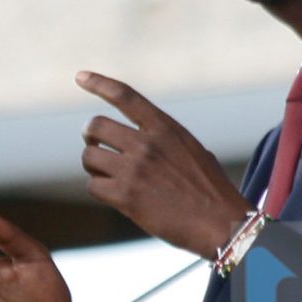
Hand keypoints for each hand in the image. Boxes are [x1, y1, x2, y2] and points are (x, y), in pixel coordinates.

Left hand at [76, 72, 247, 255]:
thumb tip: (138, 139)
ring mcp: (135, 170)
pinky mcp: (126, 196)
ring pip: (89, 157)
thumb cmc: (211, 191)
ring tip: (108, 176)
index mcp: (166, 128)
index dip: (99, 83)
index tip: (80, 76)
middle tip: (96, 147)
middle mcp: (147, 144)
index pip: (125, 96)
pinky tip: (115, 197)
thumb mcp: (192, 150)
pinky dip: (99, 190)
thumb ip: (164, 140)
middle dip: (90, 137)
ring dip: (93, 167)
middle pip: (95, 126)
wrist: (222, 225)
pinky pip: (93, 186)